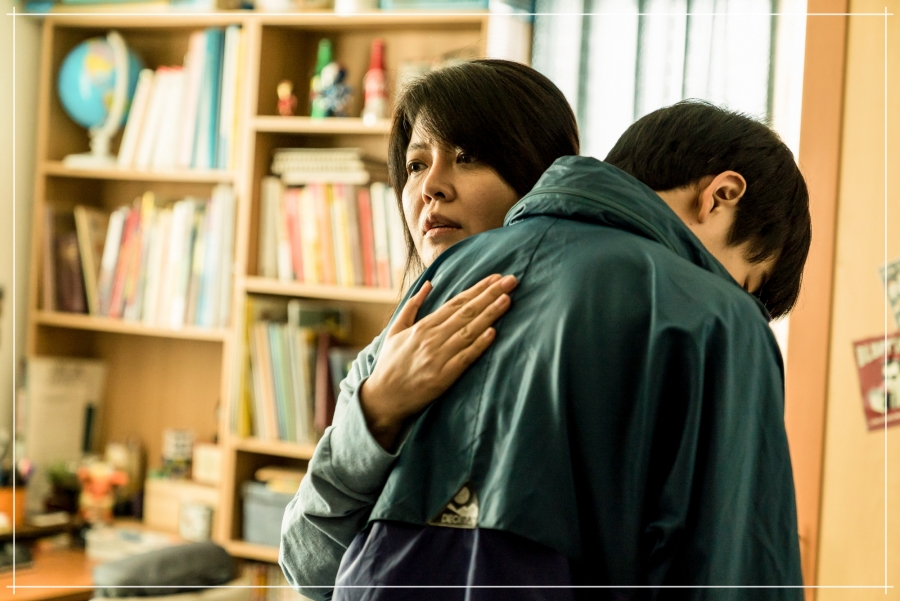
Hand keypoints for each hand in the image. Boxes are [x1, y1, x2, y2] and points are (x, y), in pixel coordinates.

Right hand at [360, 273, 517, 450]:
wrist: (383, 398)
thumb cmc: (391, 363)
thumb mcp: (395, 330)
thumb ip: (412, 305)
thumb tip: (429, 284)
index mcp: (423, 326)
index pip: (456, 302)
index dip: (478, 289)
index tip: (496, 277)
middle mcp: (432, 338)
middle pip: (467, 312)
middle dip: (490, 295)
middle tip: (511, 280)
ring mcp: (438, 357)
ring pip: (469, 331)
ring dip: (490, 314)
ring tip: (508, 299)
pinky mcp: (443, 377)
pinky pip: (465, 357)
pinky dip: (479, 344)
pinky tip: (493, 332)